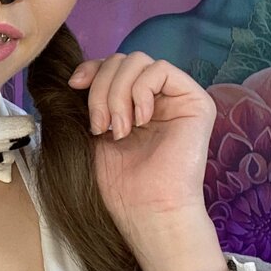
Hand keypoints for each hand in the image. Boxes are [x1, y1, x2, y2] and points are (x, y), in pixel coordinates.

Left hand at [68, 53, 220, 269]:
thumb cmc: (119, 183)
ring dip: (117, 94)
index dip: (91, 69)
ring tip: (119, 130)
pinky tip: (140, 121)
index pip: (111, 65)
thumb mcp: (93, 132)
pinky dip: (141, 91)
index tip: (74, 87)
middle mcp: (156, 98)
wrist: (146, 210)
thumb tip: (75, 77)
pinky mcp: (196, 102)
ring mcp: (177, 98)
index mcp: (132, 104)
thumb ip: (89, 100)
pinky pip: (161, 70)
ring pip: (138, 61)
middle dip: (101, 89)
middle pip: (122, 60)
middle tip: (100, 127)